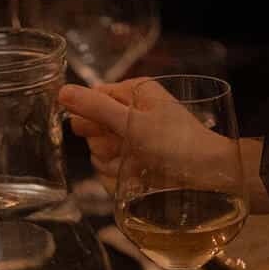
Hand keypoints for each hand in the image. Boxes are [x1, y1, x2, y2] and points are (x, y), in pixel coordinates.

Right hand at [59, 80, 230, 197]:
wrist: (206, 174)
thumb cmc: (176, 142)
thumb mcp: (133, 122)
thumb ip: (95, 107)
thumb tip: (62, 92)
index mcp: (131, 93)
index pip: (89, 101)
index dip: (91, 119)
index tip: (108, 129)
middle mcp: (128, 114)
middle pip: (89, 131)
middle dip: (105, 144)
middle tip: (128, 147)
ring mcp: (129, 140)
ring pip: (97, 154)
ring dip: (114, 163)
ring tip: (140, 163)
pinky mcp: (131, 163)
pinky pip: (108, 171)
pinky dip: (120, 177)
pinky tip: (139, 175)